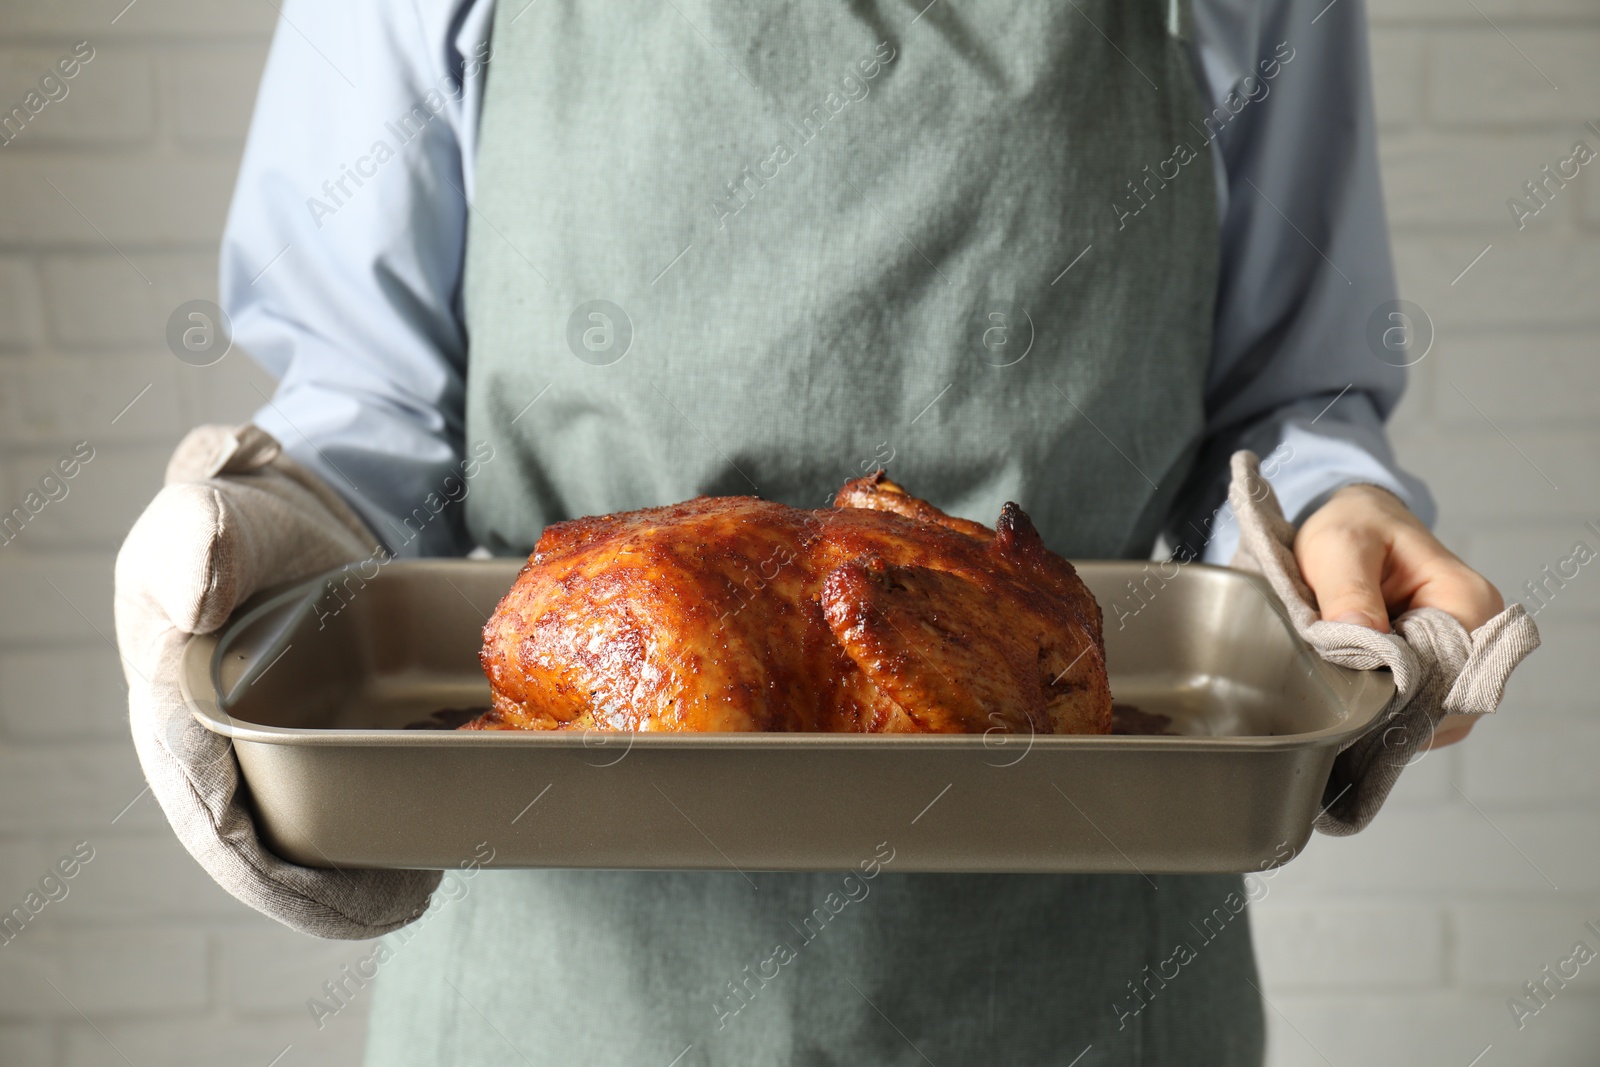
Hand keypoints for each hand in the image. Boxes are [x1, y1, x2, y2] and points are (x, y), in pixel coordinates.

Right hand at [115, 424, 439, 936]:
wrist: (290, 515)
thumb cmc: (240, 516)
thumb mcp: (208, 511)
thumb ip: (193, 539)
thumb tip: (193, 597)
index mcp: (172, 708)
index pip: (209, 809)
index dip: (261, 865)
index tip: (321, 891)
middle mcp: (212, 749)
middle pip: (258, 847)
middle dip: (318, 895)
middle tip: (398, 906)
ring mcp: (262, 753)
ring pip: (301, 836)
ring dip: (349, 881)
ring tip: (416, 894)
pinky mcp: (311, 745)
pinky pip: (337, 803)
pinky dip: (374, 835)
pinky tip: (429, 847)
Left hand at [1293, 483, 1503, 749]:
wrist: (1355, 524)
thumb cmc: (1355, 528)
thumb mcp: (1340, 547)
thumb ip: (1349, 591)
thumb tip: (1364, 638)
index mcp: (1469, 600)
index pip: (1453, 673)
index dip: (1402, 689)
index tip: (1355, 684)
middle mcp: (1479, 635)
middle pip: (1447, 702)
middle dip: (1393, 705)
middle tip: (1342, 691)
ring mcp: (1463, 659)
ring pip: (1434, 713)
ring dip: (1389, 710)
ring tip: (1347, 688)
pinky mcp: (1440, 672)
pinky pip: (1421, 711)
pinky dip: (1389, 710)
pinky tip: (1359, 694)